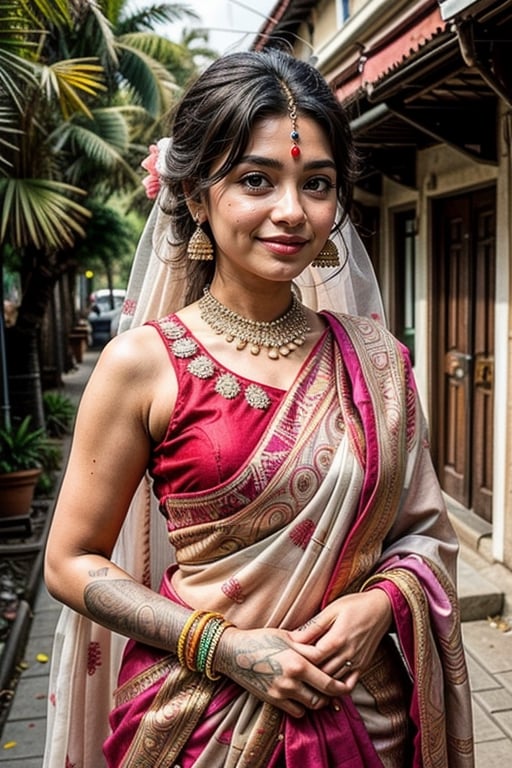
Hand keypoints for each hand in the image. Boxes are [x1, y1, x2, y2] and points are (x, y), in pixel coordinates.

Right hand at [214, 626, 350, 717]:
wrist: (233, 652)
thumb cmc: (260, 639)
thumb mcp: (287, 636)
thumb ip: (308, 646)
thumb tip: (327, 650)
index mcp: (298, 663)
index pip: (328, 682)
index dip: (341, 686)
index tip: (347, 683)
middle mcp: (291, 681)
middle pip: (322, 698)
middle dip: (331, 695)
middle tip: (335, 688)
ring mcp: (281, 693)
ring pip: (310, 706)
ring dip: (318, 701)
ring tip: (319, 691)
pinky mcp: (272, 700)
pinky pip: (296, 712)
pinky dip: (303, 707)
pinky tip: (302, 695)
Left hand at [288, 589, 392, 685]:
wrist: (382, 609)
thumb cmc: (355, 605)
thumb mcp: (332, 609)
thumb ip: (313, 626)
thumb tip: (293, 638)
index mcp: (338, 639)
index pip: (313, 656)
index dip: (298, 656)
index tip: (287, 653)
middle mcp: (348, 654)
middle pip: (320, 672)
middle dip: (304, 670)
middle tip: (291, 667)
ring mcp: (356, 663)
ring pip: (332, 681)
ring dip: (318, 681)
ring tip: (303, 676)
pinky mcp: (362, 667)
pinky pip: (348, 685)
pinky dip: (336, 689)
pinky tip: (325, 684)